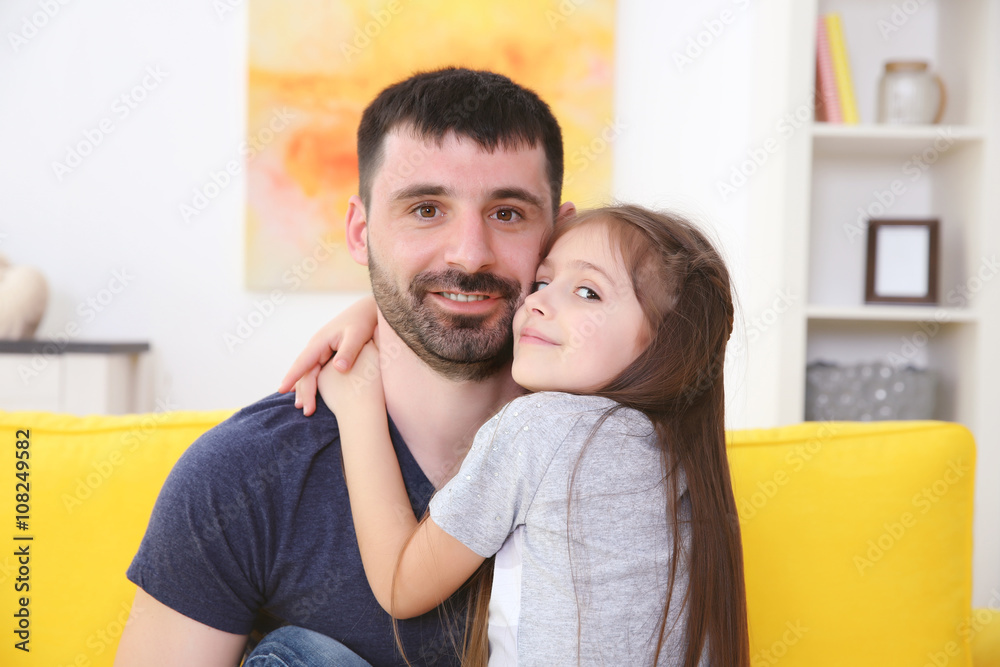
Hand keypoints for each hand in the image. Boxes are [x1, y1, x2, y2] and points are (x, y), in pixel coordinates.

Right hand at [279, 295, 377, 415]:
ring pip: (308, 371)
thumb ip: (348, 352)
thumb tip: (338, 368)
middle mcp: (316, 346)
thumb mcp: (357, 336)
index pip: (303, 362)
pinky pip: (315, 369)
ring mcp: (320, 349)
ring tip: (303, 406)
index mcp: (320, 342)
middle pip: (304, 371)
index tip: (282, 390)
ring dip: (305, 387)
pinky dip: (311, 381)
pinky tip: (309, 390)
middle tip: (305, 410)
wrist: (367, 311)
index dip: (292, 376)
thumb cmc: (363, 322)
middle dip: (302, 390)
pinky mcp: (327, 352)